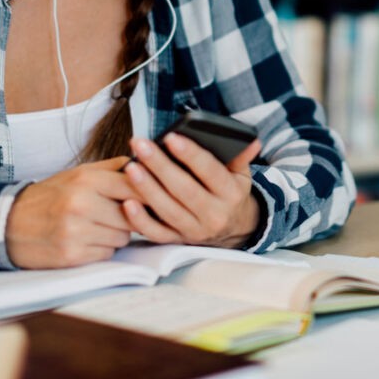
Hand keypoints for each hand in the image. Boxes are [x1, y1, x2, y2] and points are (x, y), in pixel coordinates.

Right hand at [6, 157, 138, 268]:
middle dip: (128, 218)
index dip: (148, 194)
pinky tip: (85, 240)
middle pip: (132, 216)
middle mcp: (81, 204)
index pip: (134, 186)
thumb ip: (112, 168)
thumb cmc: (50, 197)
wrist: (10, 224)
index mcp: (85, 180)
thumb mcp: (77, 174)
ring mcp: (76, 231)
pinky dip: (101, 249)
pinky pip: (107, 253)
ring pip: (122, 237)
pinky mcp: (72, 255)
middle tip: (115, 215)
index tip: (154, 198)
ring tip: (96, 227)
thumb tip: (145, 162)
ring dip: (115, 235)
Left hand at [121, 134, 262, 247]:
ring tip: (130, 166)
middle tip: (140, 145)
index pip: (210, 171)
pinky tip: (126, 202)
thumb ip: (241, 157)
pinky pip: (156, 233)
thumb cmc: (231, 194)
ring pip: (167, 210)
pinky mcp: (178, 241)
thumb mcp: (241, 176)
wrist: (234, 229)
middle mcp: (214, 215)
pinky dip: (140, 220)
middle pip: (184, 189)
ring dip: (146, 188)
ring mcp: (194, 230)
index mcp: (231, 195)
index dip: (190, 155)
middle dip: (160, 165)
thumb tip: (251, 141)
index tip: (171, 137)